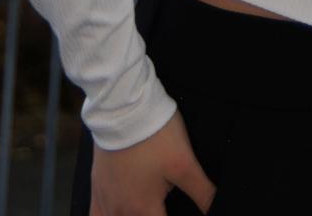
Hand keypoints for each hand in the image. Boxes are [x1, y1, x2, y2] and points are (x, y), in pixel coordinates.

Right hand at [89, 108, 217, 215]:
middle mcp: (121, 210)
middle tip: (160, 207)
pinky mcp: (96, 184)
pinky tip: (116, 212)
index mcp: (143, 209)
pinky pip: (94, 214)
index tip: (182, 213)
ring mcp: (106, 198)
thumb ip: (202, 192)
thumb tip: (218, 206)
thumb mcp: (185, 163)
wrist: (123, 107)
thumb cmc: (154, 134)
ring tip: (145, 211)